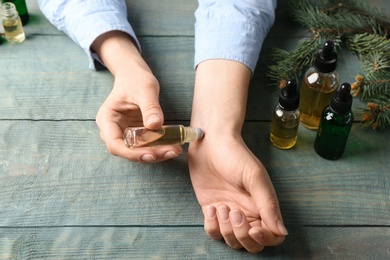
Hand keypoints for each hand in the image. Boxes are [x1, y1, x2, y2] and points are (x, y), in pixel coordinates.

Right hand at [93, 31, 181, 161]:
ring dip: (157, 153)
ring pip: (139, 151)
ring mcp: (125, 133)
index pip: (115, 144)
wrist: (135, 75)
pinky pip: (147, 145)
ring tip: (175, 150)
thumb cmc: (135, 79)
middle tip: (171, 151)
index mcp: (107, 120)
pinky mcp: (137, 134)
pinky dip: (160, 147)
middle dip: (149, 155)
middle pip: (128, 151)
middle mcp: (114, 130)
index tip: (151, 154)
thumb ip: (150, 107)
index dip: (132, 153)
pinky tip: (174, 145)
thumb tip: (155, 125)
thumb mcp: (145, 89)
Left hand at [188, 60, 286, 251]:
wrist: (210, 143)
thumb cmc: (235, 155)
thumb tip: (282, 231)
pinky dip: (211, 226)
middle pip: (251, 244)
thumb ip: (268, 203)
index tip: (254, 229)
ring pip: (232, 241)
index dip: (264, 239)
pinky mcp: (211, 210)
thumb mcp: (254, 176)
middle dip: (242, 235)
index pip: (272, 235)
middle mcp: (247, 212)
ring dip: (226, 230)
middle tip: (234, 213)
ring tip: (221, 207)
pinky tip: (211, 208)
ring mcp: (229, 212)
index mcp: (262, 205)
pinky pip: (214, 232)